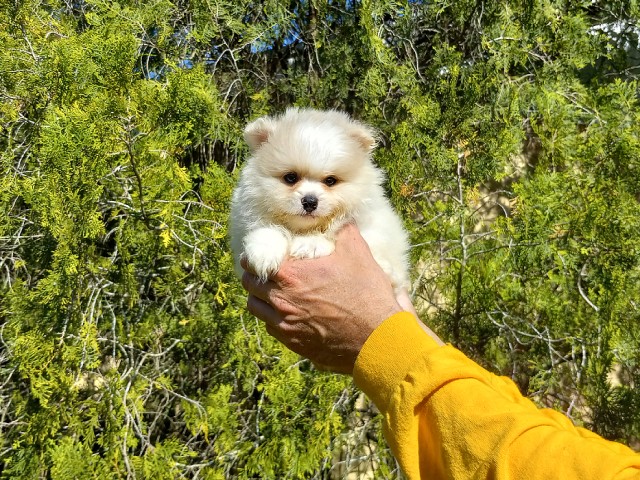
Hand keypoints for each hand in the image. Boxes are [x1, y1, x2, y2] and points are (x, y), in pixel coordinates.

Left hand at [241, 223, 403, 373]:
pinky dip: (272, 317)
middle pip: (250, 286)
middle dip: (252, 275)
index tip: (256, 253)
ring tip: (268, 291)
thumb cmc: (366, 295)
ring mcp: (286, 325)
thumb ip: (344, 231)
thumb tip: (342, 220)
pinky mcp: (294, 343)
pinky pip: (271, 327)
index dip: (252, 256)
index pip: (254, 263)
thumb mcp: (358, 253)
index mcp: (291, 276)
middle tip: (260, 270)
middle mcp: (282, 301)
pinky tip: (285, 312)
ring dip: (259, 297)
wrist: (376, 339)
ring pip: (256, 309)